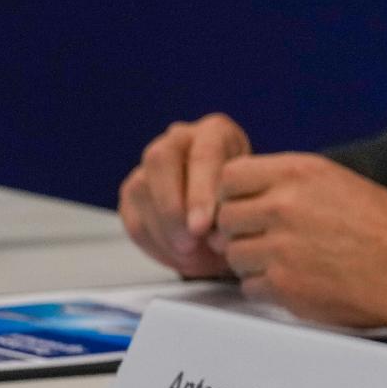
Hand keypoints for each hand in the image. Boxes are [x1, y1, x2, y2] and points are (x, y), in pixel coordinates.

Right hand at [119, 113, 251, 278]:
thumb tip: (215, 240)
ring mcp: (153, 162)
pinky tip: (178, 256)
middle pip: (160, 159)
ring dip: (163, 228)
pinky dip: (153, 241)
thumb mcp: (254, 201)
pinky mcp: (134, 189)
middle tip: (190, 240)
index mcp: (216, 131)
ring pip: (141, 188)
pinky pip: (132, 215)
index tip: (203, 227)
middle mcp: (180, 138)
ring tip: (189, 254)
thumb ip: (236, 211)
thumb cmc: (253, 202)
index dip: (200, 192)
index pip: (203, 154)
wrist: (239, 213)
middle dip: (172, 206)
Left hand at [208, 154, 386, 328]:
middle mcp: (285, 205)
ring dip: (252, 261)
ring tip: (286, 261)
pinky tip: (296, 280)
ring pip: (233, 255)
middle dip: (240, 230)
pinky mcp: (284, 285)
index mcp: (299, 172)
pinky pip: (249, 286)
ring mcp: (281, 247)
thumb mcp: (337, 181)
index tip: (246, 204)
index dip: (232, 193)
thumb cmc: (385, 226)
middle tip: (266, 238)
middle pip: (225, 218)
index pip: (229, 176)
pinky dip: (267, 287)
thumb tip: (245, 197)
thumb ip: (289, 183)